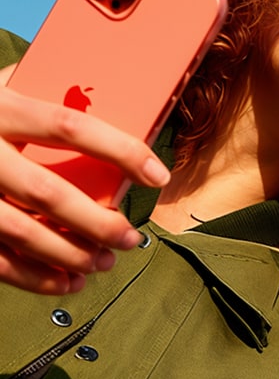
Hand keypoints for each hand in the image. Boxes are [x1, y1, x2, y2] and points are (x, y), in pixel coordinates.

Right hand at [0, 68, 169, 293]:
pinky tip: (68, 282)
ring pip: (22, 232)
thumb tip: (106, 103)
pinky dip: (36, 278)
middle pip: (48, 192)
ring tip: (103, 263)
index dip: (121, 151)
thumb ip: (40, 95)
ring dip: (71, 256)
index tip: (158, 175)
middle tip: (131, 239)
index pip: (70, 126)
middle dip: (99, 223)